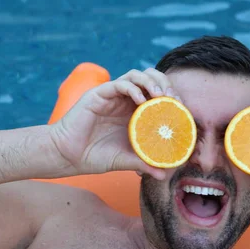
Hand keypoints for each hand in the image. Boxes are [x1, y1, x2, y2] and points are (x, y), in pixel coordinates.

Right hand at [49, 68, 175, 178]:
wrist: (67, 156)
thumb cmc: (94, 156)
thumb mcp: (124, 161)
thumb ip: (143, 163)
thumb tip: (164, 173)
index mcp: (134, 112)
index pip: (158, 94)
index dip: (172, 97)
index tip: (182, 109)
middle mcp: (125, 100)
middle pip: (150, 79)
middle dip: (165, 84)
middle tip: (174, 100)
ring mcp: (112, 95)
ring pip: (137, 75)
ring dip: (152, 82)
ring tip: (160, 96)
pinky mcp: (99, 94)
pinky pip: (120, 83)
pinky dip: (133, 88)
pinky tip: (141, 101)